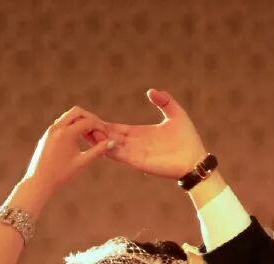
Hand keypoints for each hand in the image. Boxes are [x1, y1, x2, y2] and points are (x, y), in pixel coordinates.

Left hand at [22, 107, 113, 192]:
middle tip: (98, 128)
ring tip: (90, 134)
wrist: (39, 180)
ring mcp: (51, 129)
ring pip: (68, 116)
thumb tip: (112, 143)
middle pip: (77, 111)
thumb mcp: (82, 163)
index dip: (99, 127)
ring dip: (80, 121)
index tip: (106, 135)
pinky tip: (78, 137)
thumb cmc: (61, 175)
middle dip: (90, 118)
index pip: (87, 122)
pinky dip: (71, 125)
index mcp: (66, 133)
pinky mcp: (47, 134)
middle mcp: (57, 127)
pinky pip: (61, 123)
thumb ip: (98, 151)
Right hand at [91, 88, 207, 179]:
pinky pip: (121, 155)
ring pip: (111, 146)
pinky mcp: (140, 162)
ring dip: (98, 139)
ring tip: (84, 131)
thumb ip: (164, 101)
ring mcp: (136, 154)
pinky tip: (99, 141)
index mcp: (140, 134)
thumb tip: (150, 91)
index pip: (116, 128)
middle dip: (95, 131)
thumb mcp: (176, 114)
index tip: (88, 118)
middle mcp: (135, 145)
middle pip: (109, 137)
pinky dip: (109, 149)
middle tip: (78, 124)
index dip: (102, 123)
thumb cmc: (188, 140)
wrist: (196, 160)